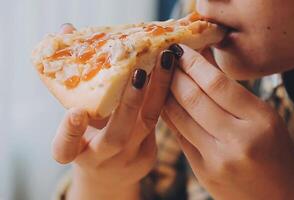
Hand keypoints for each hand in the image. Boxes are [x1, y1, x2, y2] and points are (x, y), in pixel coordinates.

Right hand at [51, 24, 176, 198]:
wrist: (108, 173)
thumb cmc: (88, 137)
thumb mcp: (76, 116)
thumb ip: (73, 78)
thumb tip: (67, 31)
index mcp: (75, 152)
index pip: (65, 148)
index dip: (69, 133)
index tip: (76, 112)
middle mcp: (101, 159)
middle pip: (116, 137)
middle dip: (129, 103)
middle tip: (139, 72)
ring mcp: (128, 160)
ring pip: (146, 126)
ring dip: (157, 91)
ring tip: (165, 61)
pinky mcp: (148, 156)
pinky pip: (159, 122)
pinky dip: (164, 95)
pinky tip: (172, 71)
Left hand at [162, 45, 293, 199]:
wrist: (280, 199)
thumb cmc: (278, 154)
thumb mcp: (265, 117)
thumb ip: (233, 92)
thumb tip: (202, 62)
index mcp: (260, 120)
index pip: (217, 84)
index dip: (194, 63)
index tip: (182, 50)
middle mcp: (238, 140)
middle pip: (193, 98)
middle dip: (175, 74)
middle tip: (167, 60)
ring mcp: (217, 159)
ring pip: (179, 117)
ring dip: (166, 93)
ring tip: (162, 78)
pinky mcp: (202, 172)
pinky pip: (179, 136)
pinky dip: (170, 116)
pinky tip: (166, 102)